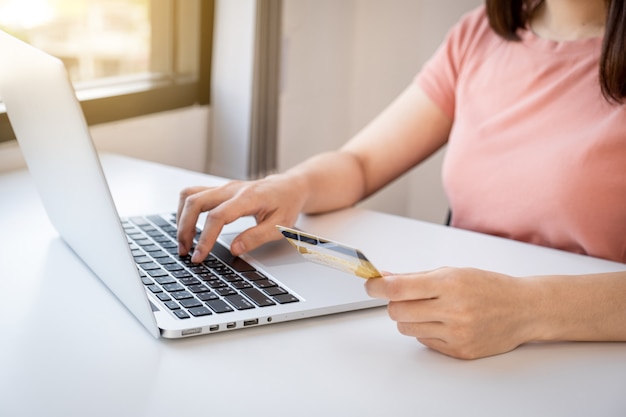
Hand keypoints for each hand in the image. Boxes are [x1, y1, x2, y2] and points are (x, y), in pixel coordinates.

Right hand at [177, 174, 306, 261]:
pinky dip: (185, 211)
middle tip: (185, 252)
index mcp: (248, 198)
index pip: (217, 216)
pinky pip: (193, 194)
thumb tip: (234, 249)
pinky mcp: (219, 190)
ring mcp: (223, 187)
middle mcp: (231, 189)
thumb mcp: (280, 226)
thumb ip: (256, 238)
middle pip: (196, 202)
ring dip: (181, 218)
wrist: (289, 187)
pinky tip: (187, 226)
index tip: (199, 256)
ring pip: (190, 195)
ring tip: (184, 242)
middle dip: (185, 229)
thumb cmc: (286, 205)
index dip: (205, 238)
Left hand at [365, 267, 536, 358]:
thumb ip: (416, 277)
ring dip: (409, 318)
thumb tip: (385, 277)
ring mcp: (457, 333)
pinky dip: (426, 331)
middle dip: (395, 303)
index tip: (370, 285)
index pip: (399, 288)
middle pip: (397, 311)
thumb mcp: (453, 272)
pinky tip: (443, 322)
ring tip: (428, 310)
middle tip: (404, 297)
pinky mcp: (460, 351)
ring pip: (407, 329)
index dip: (377, 287)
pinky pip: (424, 342)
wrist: (524, 309)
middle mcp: (453, 310)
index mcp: (450, 284)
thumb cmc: (489, 287)